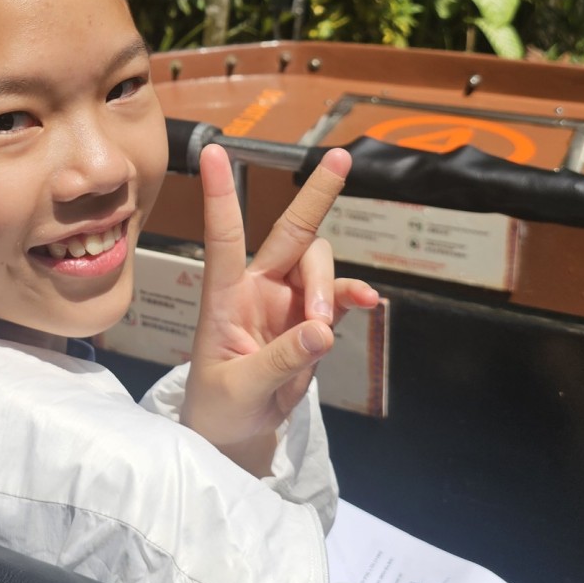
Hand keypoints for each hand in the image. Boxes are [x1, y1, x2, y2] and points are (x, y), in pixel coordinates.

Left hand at [181, 144, 378, 473]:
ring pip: (319, 264)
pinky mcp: (312, 321)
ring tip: (321, 326)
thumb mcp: (239, 389)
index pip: (223, 237)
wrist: (234, 432)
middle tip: (343, 158)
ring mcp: (288, 301)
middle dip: (317, 193)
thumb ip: (279, 361)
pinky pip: (340, 297)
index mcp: (224, 295)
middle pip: (291, 231)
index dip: (220, 194)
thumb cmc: (220, 404)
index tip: (214, 150)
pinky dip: (353, 297)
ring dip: (328, 285)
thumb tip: (320, 333)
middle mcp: (257, 287)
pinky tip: (369, 303)